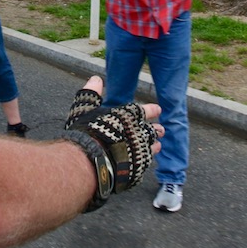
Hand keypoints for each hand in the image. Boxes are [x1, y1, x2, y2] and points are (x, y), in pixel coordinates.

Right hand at [62, 76, 162, 203]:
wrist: (90, 159)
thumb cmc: (87, 131)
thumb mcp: (85, 108)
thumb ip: (91, 93)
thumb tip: (96, 79)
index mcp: (128, 116)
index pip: (144, 110)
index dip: (151, 110)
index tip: (158, 109)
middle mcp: (138, 132)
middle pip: (152, 130)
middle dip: (156, 129)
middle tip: (161, 130)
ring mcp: (140, 151)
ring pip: (152, 148)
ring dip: (154, 146)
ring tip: (157, 146)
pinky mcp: (137, 168)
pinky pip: (144, 165)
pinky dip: (144, 162)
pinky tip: (143, 163)